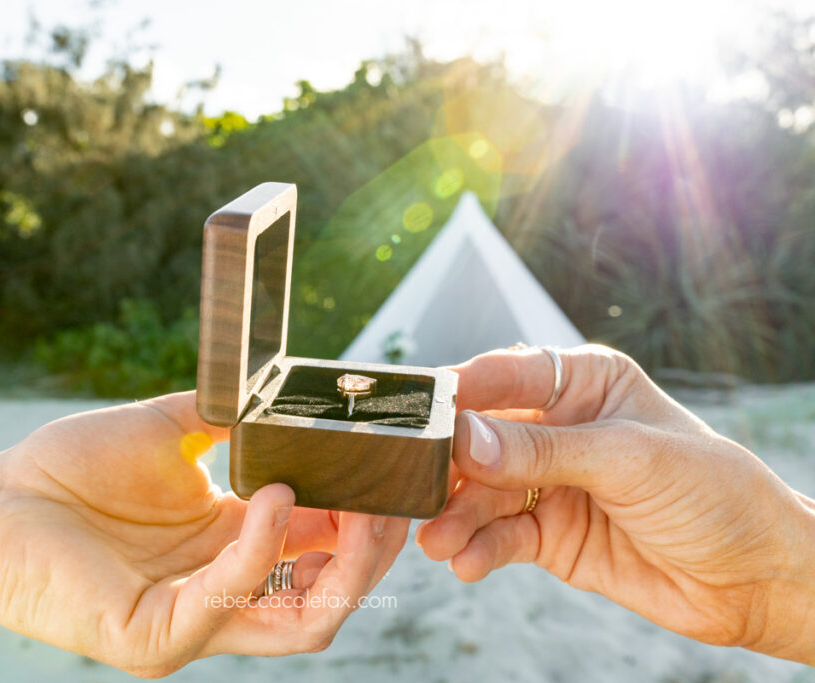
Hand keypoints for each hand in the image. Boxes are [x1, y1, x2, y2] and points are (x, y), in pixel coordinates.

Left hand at [0, 391, 407, 676]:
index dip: (370, 517)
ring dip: (347, 565)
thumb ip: (233, 419)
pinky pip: (232, 602)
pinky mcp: (157, 638)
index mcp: (233, 545)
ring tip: (361, 504)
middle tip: (394, 496)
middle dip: (377, 550)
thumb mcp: (171, 432)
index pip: (327, 548)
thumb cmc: (69, 470)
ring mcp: (194, 622)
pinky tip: (275, 496)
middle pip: (333, 597)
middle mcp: (224, 590)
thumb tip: (291, 393)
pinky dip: (262, 550)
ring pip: (306, 623)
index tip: (394, 471)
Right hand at [415, 345, 814, 663]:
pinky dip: (477, 549)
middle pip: (483, 437)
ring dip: (456, 515)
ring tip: (436, 540)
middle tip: (416, 484)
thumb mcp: (629, 459)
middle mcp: (559, 430)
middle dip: (451, 463)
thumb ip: (545, 451)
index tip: (425, 409)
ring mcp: (550, 484)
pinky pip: (499, 537)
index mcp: (586, 385)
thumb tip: (467, 439)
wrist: (754, 580)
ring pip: (483, 492)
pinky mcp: (547, 534)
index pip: (510, 375)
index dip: (465, 390)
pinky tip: (465, 561)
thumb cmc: (714, 494)